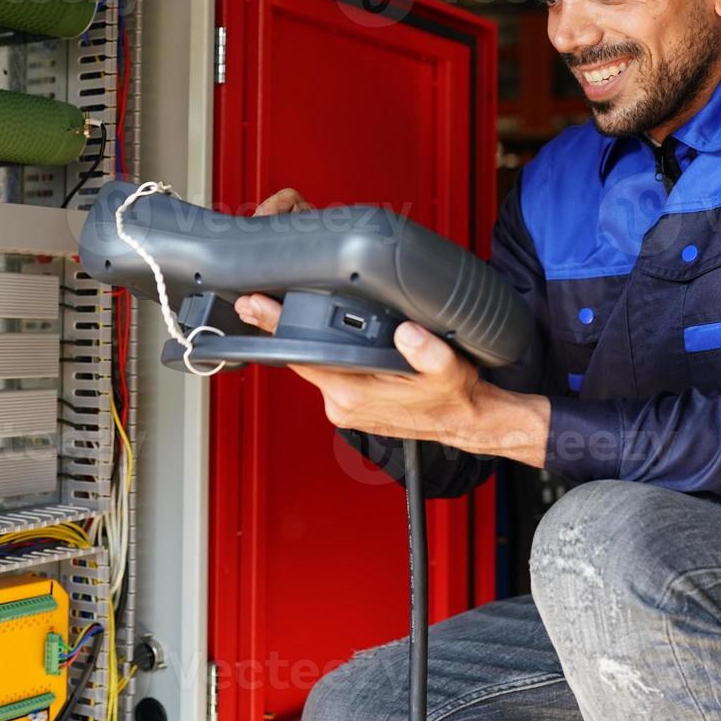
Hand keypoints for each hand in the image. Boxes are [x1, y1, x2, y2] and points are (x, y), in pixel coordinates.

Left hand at [233, 185, 548, 464]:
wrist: (464, 422)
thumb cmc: (454, 398)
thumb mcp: (449, 369)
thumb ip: (428, 351)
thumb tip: (408, 334)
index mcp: (357, 395)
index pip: (305, 357)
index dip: (278, 329)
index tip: (257, 307)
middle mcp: (343, 404)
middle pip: (300, 358)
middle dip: (279, 329)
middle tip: (255, 298)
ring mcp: (344, 407)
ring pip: (313, 366)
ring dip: (301, 342)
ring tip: (282, 309)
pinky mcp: (349, 405)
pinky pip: (326, 373)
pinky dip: (320, 354)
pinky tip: (318, 335)